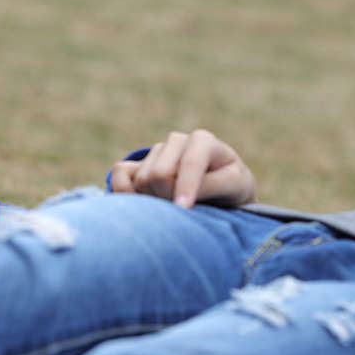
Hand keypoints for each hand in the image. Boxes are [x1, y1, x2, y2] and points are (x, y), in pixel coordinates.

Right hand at [108, 130, 255, 208]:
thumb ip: (208, 188)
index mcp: (204, 142)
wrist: (221, 189)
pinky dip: (127, 194)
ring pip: (142, 180)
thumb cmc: (231, 188)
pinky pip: (120, 174)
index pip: (191, 162)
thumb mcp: (234, 187)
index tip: (183, 207)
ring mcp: (156, 152)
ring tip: (176, 208)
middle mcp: (178, 142)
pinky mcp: (137, 163)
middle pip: (158, 174)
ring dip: (156, 201)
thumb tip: (178, 199)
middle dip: (168, 197)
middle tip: (184, 213)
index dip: (186, 186)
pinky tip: (147, 205)